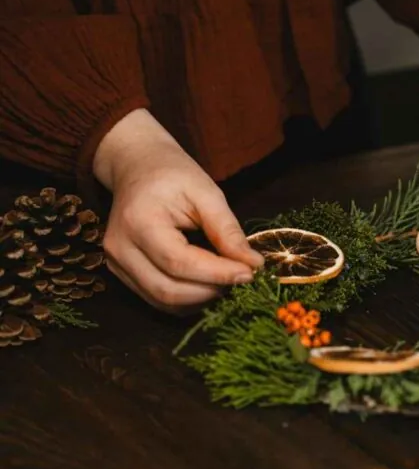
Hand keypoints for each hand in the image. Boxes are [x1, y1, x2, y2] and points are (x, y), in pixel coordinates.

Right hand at [93, 109, 263, 311]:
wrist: (137, 167)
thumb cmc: (173, 175)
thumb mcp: (207, 192)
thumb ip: (227, 230)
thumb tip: (252, 264)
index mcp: (139, 222)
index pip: (180, 262)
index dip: (218, 273)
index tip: (250, 273)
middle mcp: (120, 248)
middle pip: (168, 290)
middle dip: (211, 290)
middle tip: (242, 277)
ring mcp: (116, 264)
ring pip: (162, 301)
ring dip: (201, 299)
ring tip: (227, 279)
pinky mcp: (121, 273)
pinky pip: (156, 298)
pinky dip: (187, 299)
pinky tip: (208, 284)